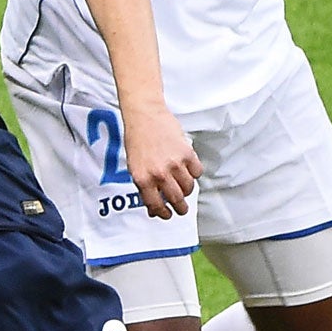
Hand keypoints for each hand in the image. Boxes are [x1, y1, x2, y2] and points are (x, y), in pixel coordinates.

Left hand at [120, 105, 202, 219]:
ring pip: (188, 188)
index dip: (163, 214)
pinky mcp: (187, 153)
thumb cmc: (137, 140)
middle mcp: (159, 174)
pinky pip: (197, 172)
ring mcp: (174, 164)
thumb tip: (152, 207)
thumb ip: (144, 188)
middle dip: (180, 208)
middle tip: (182, 209)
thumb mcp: (134, 167)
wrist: (144, 116)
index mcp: (143, 179)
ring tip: (184, 188)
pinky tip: (188, 170)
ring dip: (187, 191)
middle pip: (176, 200)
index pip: (156, 206)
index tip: (168, 215)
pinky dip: (194, 173)